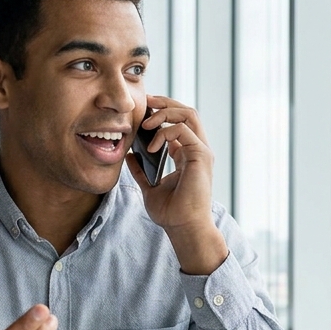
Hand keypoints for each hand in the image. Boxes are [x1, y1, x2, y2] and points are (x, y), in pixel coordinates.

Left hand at [124, 95, 228, 274]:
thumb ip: (141, 170)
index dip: (162, 112)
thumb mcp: (149, 187)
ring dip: (165, 112)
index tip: (144, 110)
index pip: (179, 123)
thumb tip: (129, 155)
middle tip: (146, 102)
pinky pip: (183, 131)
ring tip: (146, 123)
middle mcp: (197, 149)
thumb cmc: (171, 212)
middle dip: (166, 102)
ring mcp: (201, 151)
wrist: (183, 227)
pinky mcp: (201, 156)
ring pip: (189, 114)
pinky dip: (165, 132)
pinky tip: (152, 146)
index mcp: (187, 154)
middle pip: (187, 112)